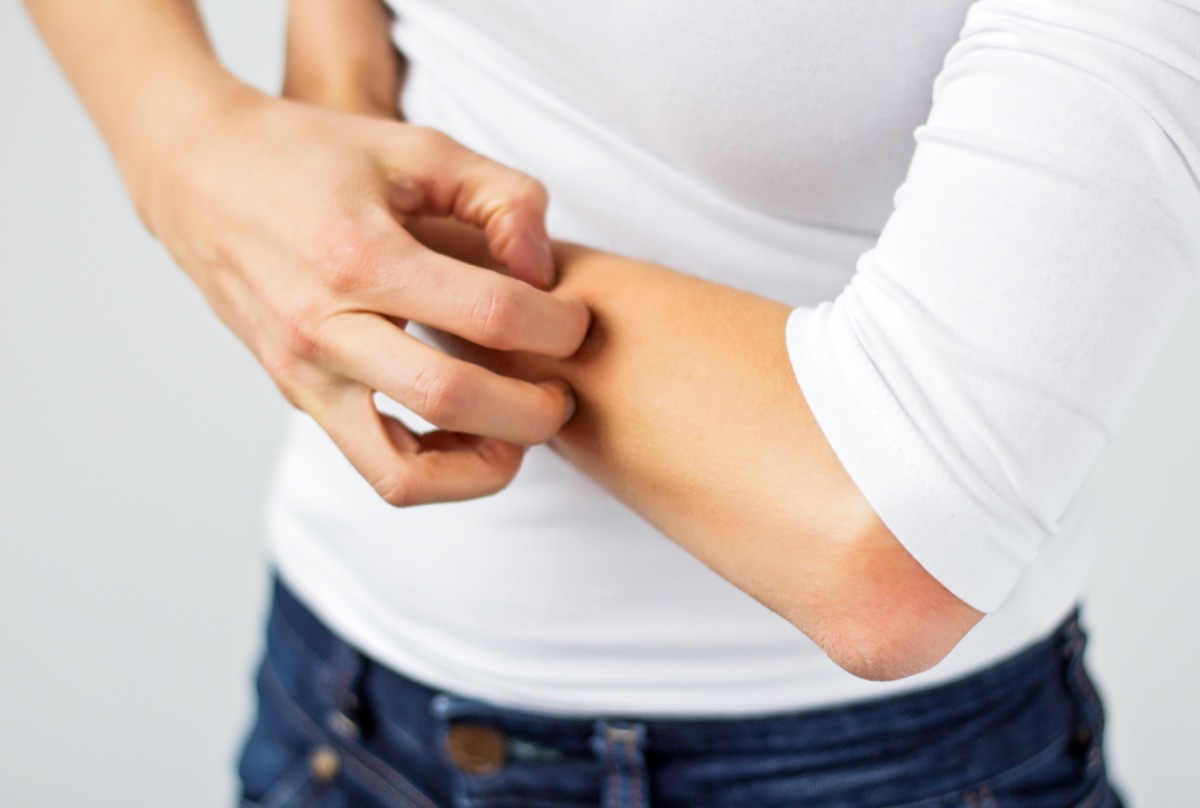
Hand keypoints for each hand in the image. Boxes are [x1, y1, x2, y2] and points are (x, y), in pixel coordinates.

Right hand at [138, 88, 588, 505]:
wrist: (200, 177)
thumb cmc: (316, 157)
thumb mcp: (418, 146)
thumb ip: (502, 196)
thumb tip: (544, 274)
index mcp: (360, 255)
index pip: (490, 314)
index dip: (557, 325)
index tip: (575, 319)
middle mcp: (325, 327)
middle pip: (453, 400)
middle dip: (534, 410)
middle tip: (561, 390)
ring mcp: (306, 375)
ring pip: (404, 472)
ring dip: (482, 466)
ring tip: (518, 433)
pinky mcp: (301, 398)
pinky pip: (377, 469)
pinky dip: (437, 473)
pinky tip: (471, 436)